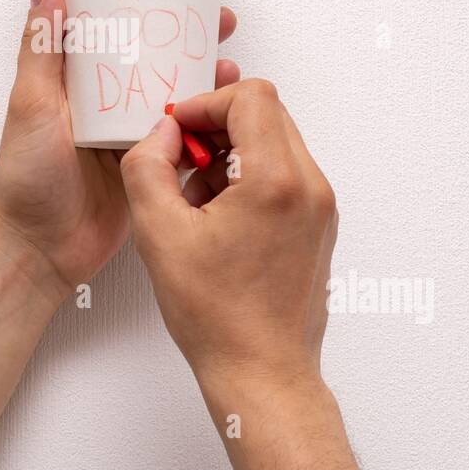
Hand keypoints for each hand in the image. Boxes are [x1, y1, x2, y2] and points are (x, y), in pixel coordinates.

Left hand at [0, 0, 238, 301]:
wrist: (39, 250)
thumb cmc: (26, 178)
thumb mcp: (32, 103)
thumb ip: (41, 47)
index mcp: (78, 82)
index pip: (117, 32)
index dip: (149, 9)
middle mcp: (107, 104)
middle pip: (156, 62)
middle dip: (191, 42)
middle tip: (223, 27)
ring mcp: (130, 136)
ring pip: (175, 99)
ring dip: (204, 84)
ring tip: (230, 73)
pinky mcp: (149, 168)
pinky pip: (184, 141)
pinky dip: (206, 127)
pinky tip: (228, 119)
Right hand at [118, 79, 355, 469]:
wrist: (262, 373)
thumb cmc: (219, 317)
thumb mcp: (158, 233)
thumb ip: (148, 166)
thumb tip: (160, 133)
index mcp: (277, 181)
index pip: (251, 96)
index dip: (205, 104)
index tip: (178, 132)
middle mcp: (311, 187)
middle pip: (267, 113)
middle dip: (217, 128)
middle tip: (184, 165)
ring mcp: (321, 207)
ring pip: (276, 142)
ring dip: (232, 154)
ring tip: (197, 201)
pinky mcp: (320, 224)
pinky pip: (285, 174)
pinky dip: (250, 178)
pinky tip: (218, 219)